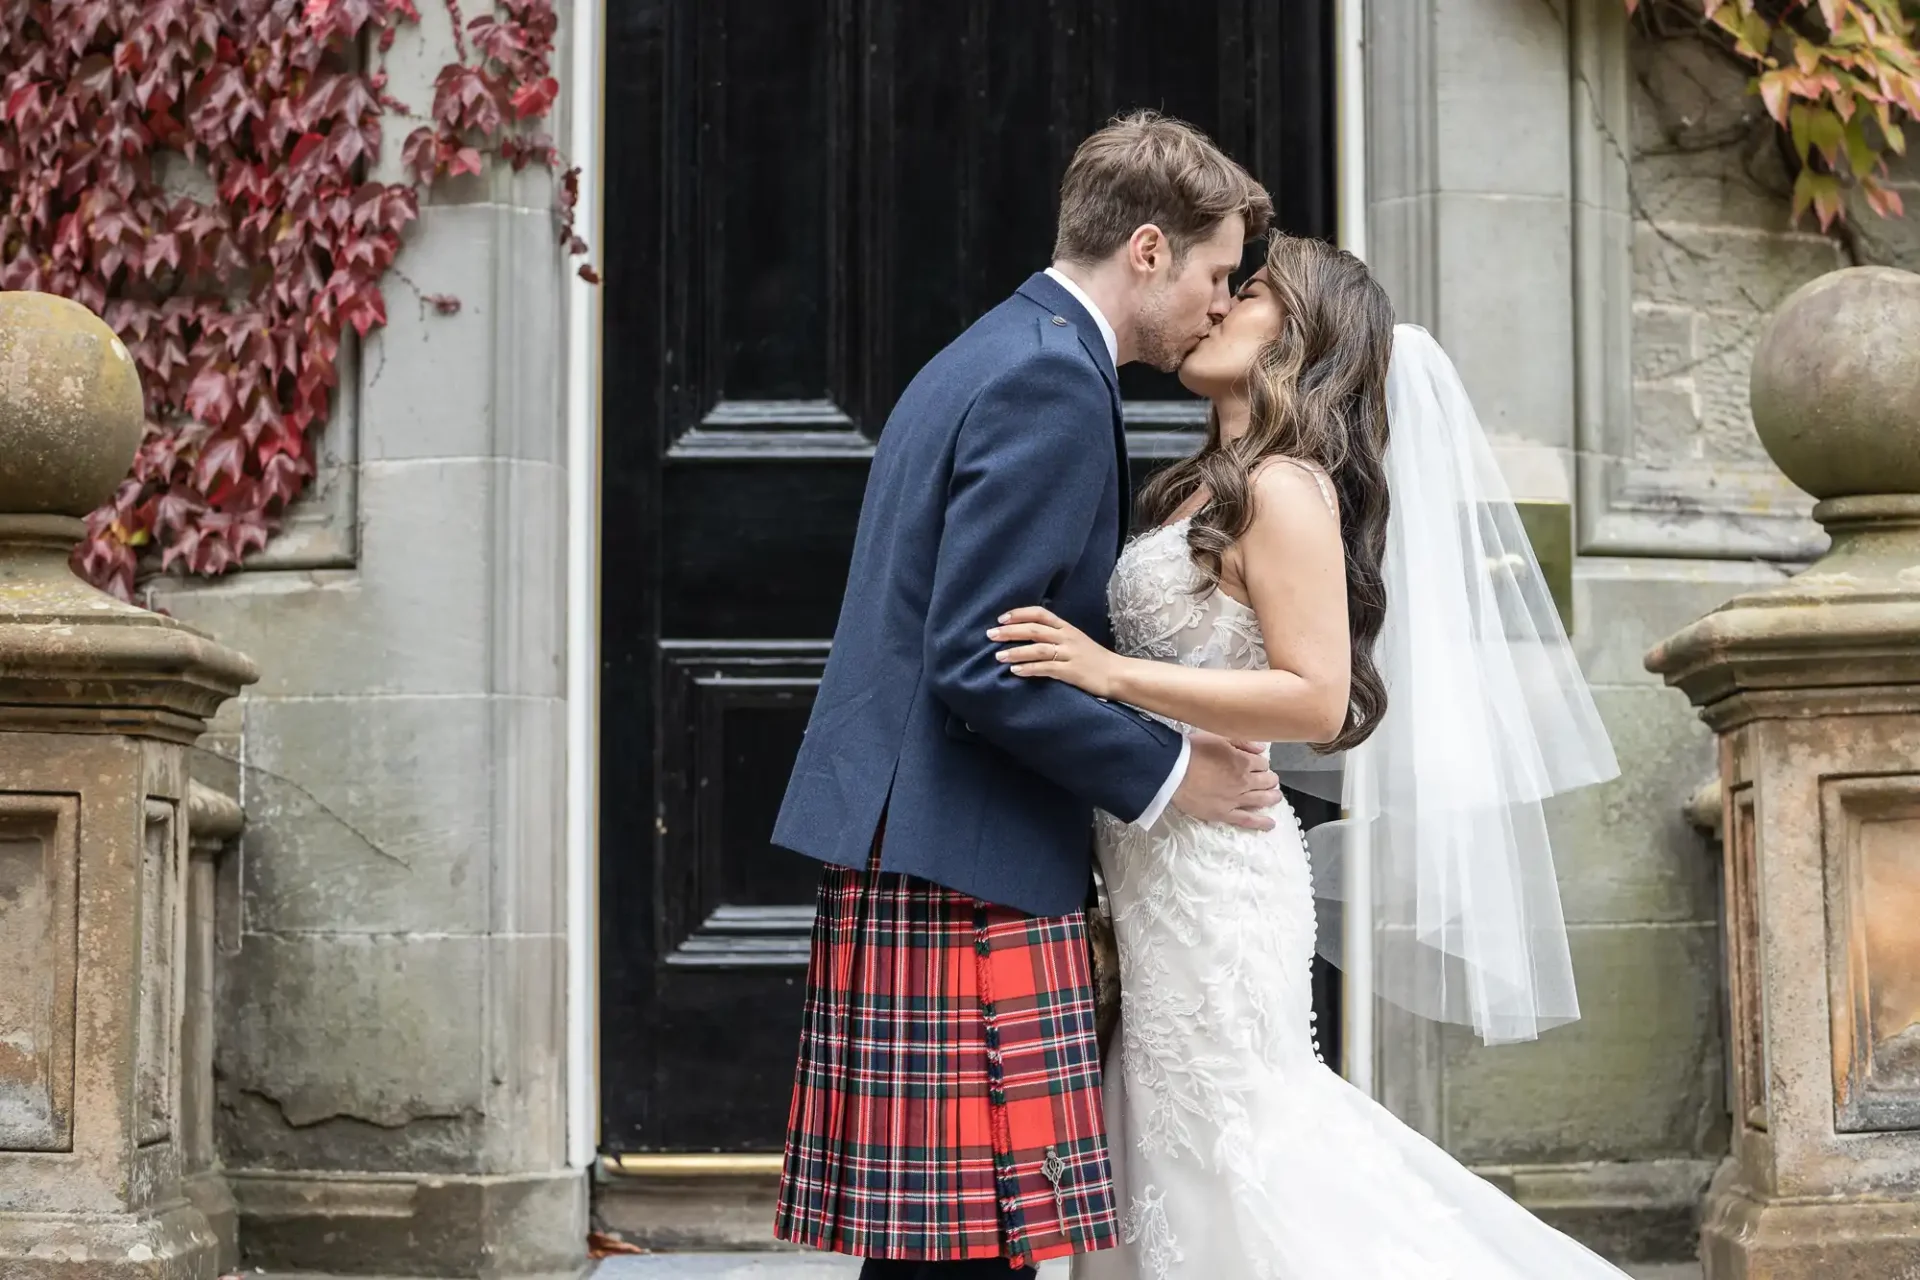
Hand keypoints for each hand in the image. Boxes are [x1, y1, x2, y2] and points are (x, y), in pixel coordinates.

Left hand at [988, 606, 1124, 698]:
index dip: (1019, 614)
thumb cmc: (1094, 659)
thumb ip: (1055, 635)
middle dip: (1010, 631)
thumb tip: (1028, 634)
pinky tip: (1016, 671)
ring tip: (998, 656)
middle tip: (991, 635)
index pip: (1040, 613)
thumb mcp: (1076, 640)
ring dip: (1016, 651)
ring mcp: (1069, 654)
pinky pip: (1046, 668)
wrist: (1117, 674)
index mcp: (1067, 627)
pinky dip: (1029, 669)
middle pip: (1034, 629)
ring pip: (1038, 648)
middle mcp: (1067, 637)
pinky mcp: (1071, 671)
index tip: (1001, 618)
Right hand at [1172, 731, 1280, 830]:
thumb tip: (1262, 748)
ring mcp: (1236, 799)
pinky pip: (1247, 820)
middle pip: (1267, 781)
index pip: (1263, 763)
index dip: (1261, 763)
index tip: (1257, 764)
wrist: (1172, 772)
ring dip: (1272, 797)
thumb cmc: (1191, 751)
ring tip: (1275, 796)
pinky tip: (1270, 824)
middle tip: (1268, 779)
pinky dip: (1261, 822)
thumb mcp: (1217, 737)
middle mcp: (1244, 781)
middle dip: (1270, 779)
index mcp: (1243, 761)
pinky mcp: (1224, 813)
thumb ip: (1242, 742)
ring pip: (1262, 799)